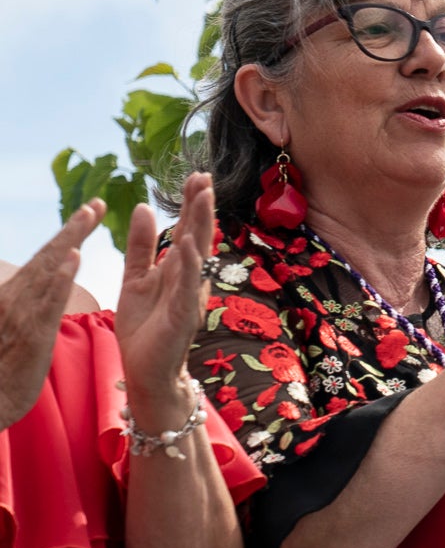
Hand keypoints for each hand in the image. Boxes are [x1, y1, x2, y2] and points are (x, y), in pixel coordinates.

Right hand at [0, 199, 104, 430]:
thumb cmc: (2, 371)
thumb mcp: (18, 330)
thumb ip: (32, 305)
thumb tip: (46, 285)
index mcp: (15, 297)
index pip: (45, 259)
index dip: (67, 235)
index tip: (90, 211)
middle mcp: (15, 298)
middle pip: (47, 256)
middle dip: (73, 228)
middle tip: (97, 204)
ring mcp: (22, 314)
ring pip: (48, 270)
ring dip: (69, 240)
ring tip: (89, 216)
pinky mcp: (32, 334)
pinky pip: (48, 301)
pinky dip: (60, 277)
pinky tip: (74, 257)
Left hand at [117, 176, 217, 428]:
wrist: (147, 371)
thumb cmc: (145, 328)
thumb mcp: (136, 278)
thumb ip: (140, 246)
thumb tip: (142, 207)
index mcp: (176, 269)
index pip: (187, 229)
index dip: (192, 204)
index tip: (197, 176)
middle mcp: (189, 279)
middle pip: (197, 235)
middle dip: (201, 207)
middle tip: (206, 177)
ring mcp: (189, 296)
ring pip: (197, 255)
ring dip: (200, 227)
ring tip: (202, 199)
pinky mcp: (182, 316)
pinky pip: (186, 287)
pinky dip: (188, 266)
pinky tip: (187, 246)